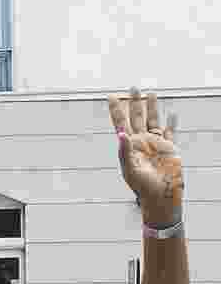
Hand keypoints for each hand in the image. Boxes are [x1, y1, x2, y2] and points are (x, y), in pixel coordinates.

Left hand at [108, 88, 183, 224]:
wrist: (160, 195)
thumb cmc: (142, 187)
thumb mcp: (131, 170)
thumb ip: (125, 151)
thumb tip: (121, 134)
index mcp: (129, 145)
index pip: (120, 123)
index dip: (116, 110)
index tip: (111, 96)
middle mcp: (141, 142)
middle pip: (136, 117)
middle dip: (134, 103)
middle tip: (133, 87)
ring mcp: (155, 144)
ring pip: (153, 120)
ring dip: (152, 107)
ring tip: (151, 94)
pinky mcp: (169, 148)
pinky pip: (171, 131)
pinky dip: (172, 122)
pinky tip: (172, 113)